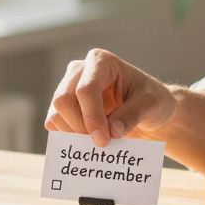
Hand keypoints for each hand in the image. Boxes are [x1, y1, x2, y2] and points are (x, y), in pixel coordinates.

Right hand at [45, 48, 174, 146]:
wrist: (147, 109)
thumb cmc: (151, 99)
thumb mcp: (151, 104)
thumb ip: (132, 115)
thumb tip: (112, 132)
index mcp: (101, 61)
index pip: (85, 90)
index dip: (92, 117)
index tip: (104, 140)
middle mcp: (79, 70)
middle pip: (63, 100)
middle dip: (80, 127)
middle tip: (102, 143)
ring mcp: (68, 87)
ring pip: (55, 114)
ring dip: (73, 134)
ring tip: (99, 143)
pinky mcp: (63, 107)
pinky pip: (53, 124)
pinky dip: (67, 137)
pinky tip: (88, 142)